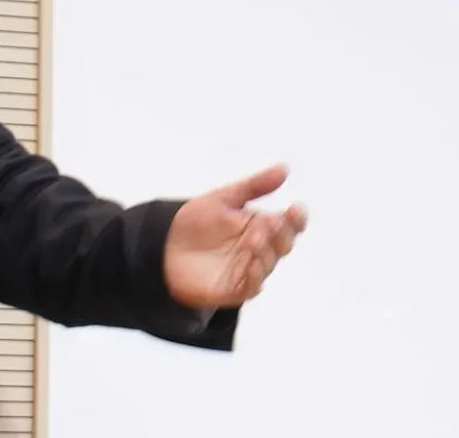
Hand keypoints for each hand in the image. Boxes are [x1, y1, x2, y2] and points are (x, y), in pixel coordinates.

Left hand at [163, 164, 307, 309]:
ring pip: (267, 264)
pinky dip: (254, 278)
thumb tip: (284, 169)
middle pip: (282, 244)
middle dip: (281, 234)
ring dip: (264, 252)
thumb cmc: (195, 222)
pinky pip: (250, 287)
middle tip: (271, 222)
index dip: (296, 219)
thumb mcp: (223, 198)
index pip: (289, 225)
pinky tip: (251, 266)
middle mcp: (259, 250)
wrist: (162, 244)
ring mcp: (247, 270)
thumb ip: (253, 186)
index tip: (295, 209)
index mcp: (261, 227)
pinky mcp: (233, 289)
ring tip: (253, 240)